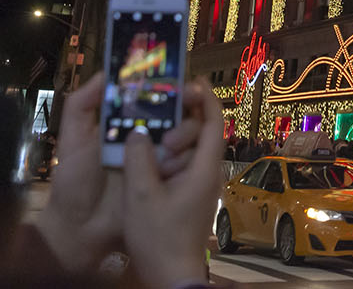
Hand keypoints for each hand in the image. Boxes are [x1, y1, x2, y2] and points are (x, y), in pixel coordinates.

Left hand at [31, 74, 206, 273]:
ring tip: (171, 142)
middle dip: (188, 103)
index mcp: (126, 123)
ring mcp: (161, 160)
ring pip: (188, 135)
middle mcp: (148, 137)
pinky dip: (185, 159)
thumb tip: (106, 72)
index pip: (153, 97)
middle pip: (178, 112)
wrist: (79, 227)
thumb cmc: (73, 180)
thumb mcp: (72, 137)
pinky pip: (187, 164)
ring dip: (186, 131)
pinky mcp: (169, 182)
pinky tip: (172, 162)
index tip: (179, 76)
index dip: (168, 84)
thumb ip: (82, 103)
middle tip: (190, 99)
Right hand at [121, 78, 225, 288]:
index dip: (205, 100)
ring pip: (190, 151)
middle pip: (202, 135)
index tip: (192, 83)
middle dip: (180, 124)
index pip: (214, 124)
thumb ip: (139, 159)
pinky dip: (168, 159)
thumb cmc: (159, 238)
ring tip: (150, 144)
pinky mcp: (190, 199)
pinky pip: (182, 167)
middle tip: (157, 131)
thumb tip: (138, 131)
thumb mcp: (142, 196)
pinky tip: (147, 162)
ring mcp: (200, 188)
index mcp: (205, 170)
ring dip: (171, 143)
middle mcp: (208, 175)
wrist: (169, 277)